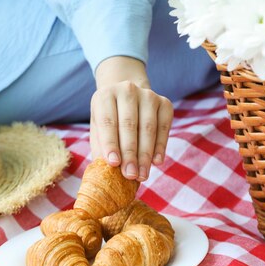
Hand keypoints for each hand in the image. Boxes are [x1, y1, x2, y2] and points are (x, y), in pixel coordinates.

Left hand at [90, 56, 173, 180]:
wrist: (127, 96)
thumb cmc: (110, 118)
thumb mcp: (99, 129)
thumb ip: (101, 147)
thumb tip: (106, 173)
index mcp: (105, 96)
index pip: (107, 121)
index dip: (111, 143)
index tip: (113, 163)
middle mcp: (127, 90)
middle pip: (129, 125)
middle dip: (130, 153)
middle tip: (130, 175)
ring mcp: (148, 95)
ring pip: (148, 127)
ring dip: (145, 154)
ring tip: (142, 174)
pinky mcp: (164, 102)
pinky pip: (164, 127)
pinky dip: (160, 146)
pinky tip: (157, 162)